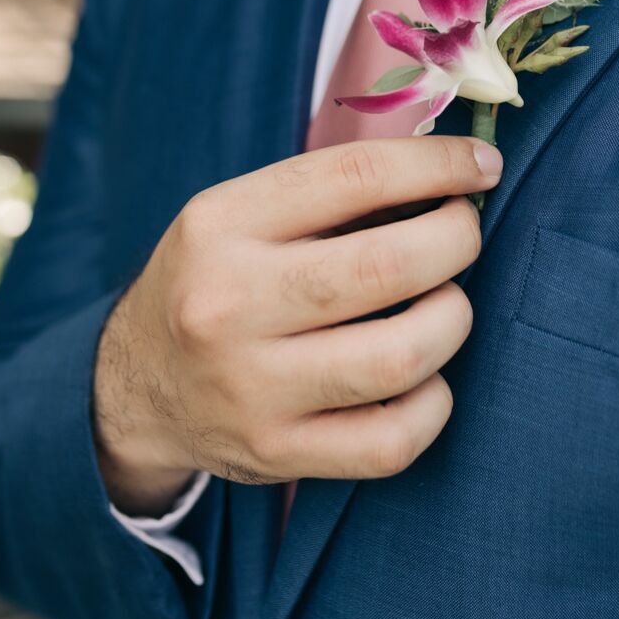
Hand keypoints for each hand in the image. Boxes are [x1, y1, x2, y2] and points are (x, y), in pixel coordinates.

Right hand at [92, 135, 502, 513]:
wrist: (136, 386)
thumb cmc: (217, 280)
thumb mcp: (242, 215)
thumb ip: (333, 194)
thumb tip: (453, 169)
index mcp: (221, 224)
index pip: (355, 175)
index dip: (438, 165)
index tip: (482, 165)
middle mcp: (228, 305)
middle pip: (386, 266)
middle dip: (455, 241)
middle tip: (463, 233)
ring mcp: (251, 388)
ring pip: (400, 356)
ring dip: (451, 320)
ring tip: (446, 304)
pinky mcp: (276, 453)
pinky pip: (392, 439)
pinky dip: (433, 404)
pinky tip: (425, 376)